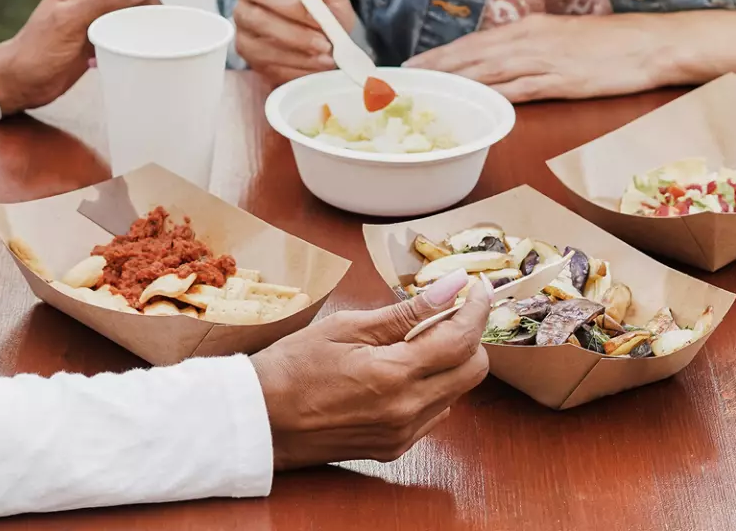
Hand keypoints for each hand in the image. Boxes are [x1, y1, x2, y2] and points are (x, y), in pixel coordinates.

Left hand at [0, 0, 164, 114]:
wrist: (21, 81)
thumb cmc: (37, 52)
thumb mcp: (72, 21)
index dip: (149, 1)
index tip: (153, 26)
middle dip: (142, 20)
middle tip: (139, 41)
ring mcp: (95, 10)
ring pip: (134, 17)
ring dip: (133, 34)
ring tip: (120, 49)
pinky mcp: (98, 30)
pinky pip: (126, 33)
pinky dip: (123, 45)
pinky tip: (108, 56)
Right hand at [227, 0, 356, 84]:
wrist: (333, 53)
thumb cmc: (328, 15)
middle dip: (290, 4)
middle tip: (319, 20)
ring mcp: (243, 20)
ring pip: (258, 20)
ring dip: (297, 35)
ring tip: (325, 45)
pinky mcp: (246, 49)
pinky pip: (263, 51)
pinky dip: (294, 56)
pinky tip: (314, 59)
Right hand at [251, 270, 490, 469]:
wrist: (258, 421)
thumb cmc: (294, 365)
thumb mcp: (348, 325)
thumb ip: (407, 311)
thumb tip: (451, 287)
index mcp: (395, 375)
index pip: (462, 339)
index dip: (477, 308)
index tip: (476, 287)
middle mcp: (407, 411)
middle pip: (473, 370)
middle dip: (470, 335)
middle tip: (451, 309)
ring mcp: (403, 434)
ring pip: (458, 391)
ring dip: (452, 360)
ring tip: (421, 335)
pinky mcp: (395, 448)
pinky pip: (435, 412)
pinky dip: (433, 385)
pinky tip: (406, 367)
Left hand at [404, 13, 666, 102]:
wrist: (650, 44)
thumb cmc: (611, 42)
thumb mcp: (564, 37)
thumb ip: (533, 48)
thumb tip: (506, 62)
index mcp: (530, 27)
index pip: (475, 41)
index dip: (443, 53)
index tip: (415, 63)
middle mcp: (530, 40)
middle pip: (473, 55)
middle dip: (437, 68)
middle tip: (405, 78)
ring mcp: (545, 60)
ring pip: (489, 70)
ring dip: (456, 81)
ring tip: (427, 91)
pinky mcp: (561, 82)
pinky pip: (520, 90)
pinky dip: (493, 96)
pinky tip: (474, 104)